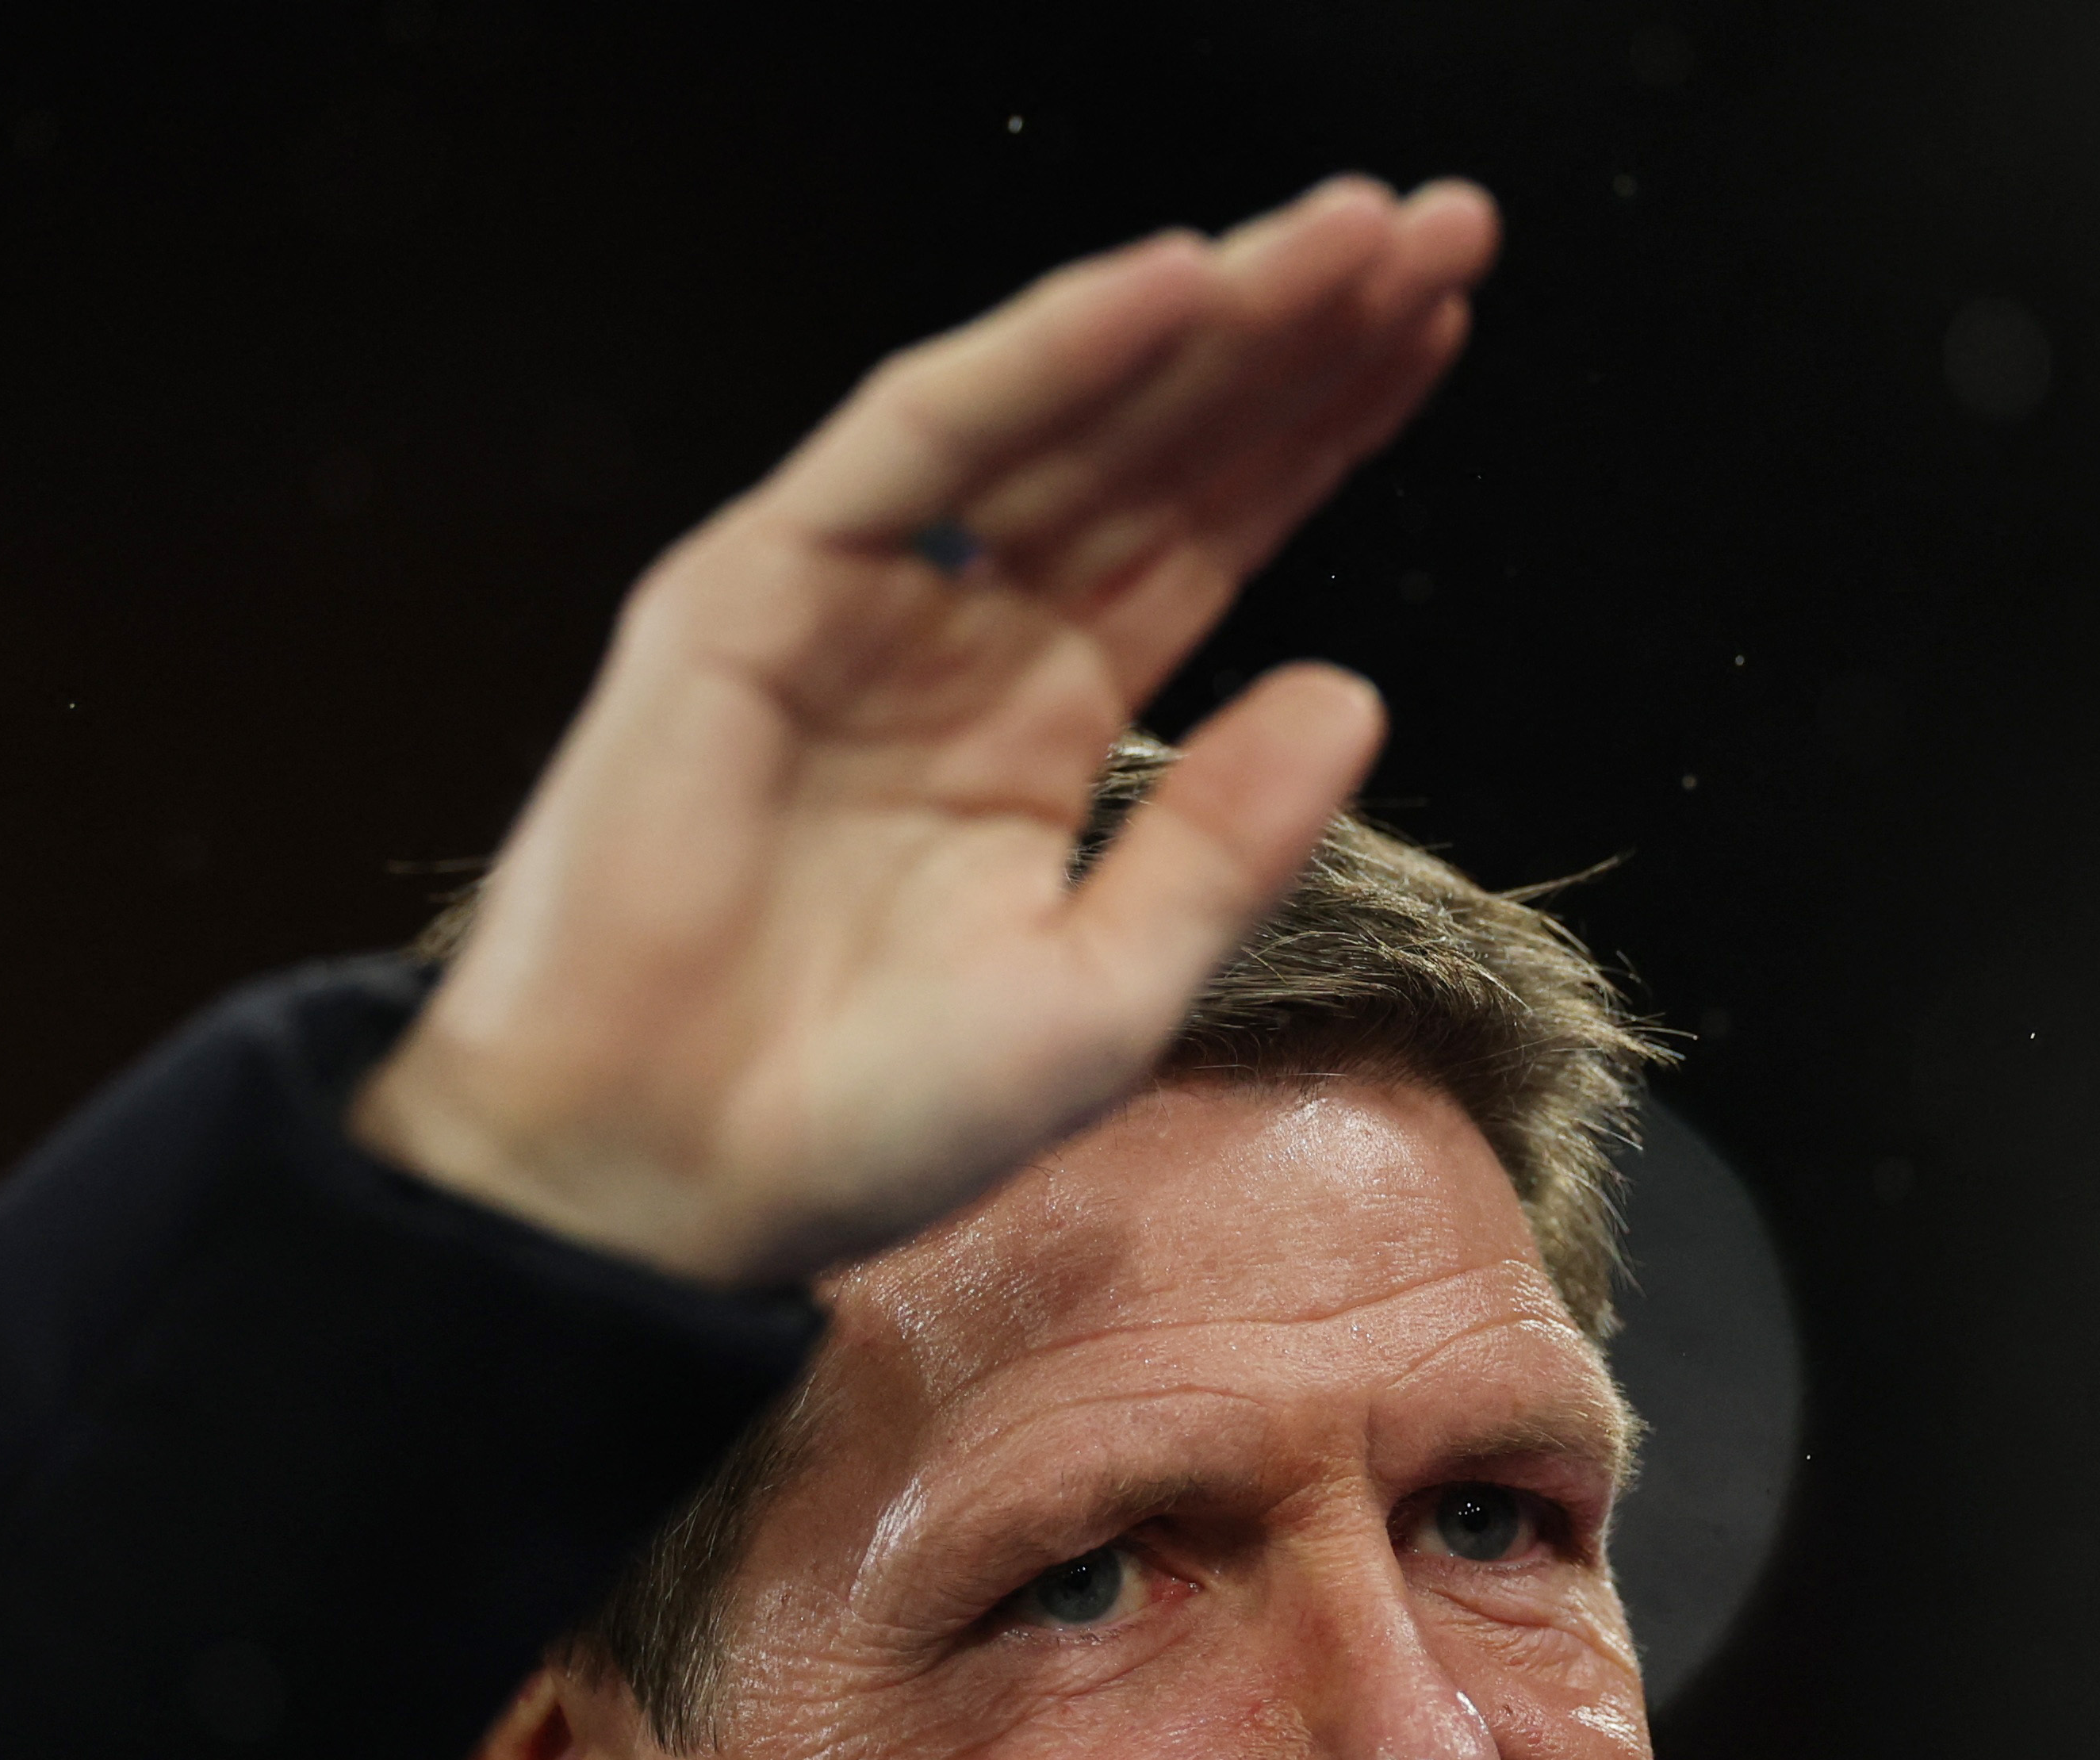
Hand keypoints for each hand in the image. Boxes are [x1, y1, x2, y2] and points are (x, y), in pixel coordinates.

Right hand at [349, 176, 1500, 1286]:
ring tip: (1349, 237)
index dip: (1322, 430)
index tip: (1445, 331)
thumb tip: (1358, 692)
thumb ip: (1226, 842)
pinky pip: (914, 444)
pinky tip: (1169, 289)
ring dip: (1203, 319)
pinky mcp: (751, 592)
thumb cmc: (862, 1123)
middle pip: (1154, 450)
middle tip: (1440, 230)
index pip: (1206, 535)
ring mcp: (853, 603)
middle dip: (1295, 339)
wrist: (654, 1188)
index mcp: (1037, 725)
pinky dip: (1039, 358)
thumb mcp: (1104, 993)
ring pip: (1056, 419)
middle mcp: (957, 640)